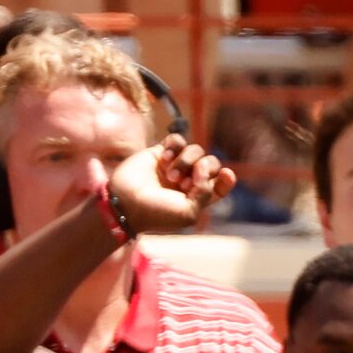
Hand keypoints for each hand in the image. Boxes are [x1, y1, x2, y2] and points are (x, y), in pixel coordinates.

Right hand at [110, 135, 235, 234]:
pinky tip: (164, 159)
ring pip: (196, 150)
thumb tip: (203, 167)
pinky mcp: (159, 152)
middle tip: (185, 185)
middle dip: (205, 169)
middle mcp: (190, 181)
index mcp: (199, 198)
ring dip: (186, 161)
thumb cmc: (157, 213)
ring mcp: (175, 166)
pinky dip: (174, 146)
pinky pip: (177, 139)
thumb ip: (206, 192)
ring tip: (171, 175)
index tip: (227, 175)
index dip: (227, 178)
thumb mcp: (189, 212)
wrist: (125, 203)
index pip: (221, 183)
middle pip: (211, 163)